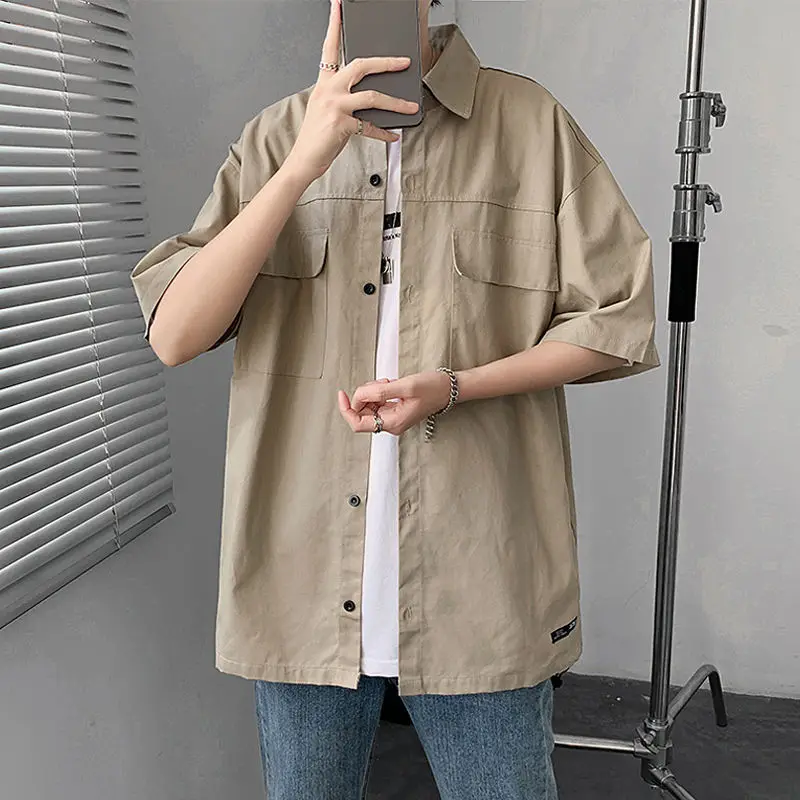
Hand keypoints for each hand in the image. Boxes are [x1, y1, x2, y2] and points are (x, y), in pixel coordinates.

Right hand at [283, 0, 419, 184]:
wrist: (304, 160)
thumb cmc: (316, 137)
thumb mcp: (326, 109)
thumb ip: (344, 98)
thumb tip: (372, 96)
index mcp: (324, 83)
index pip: (330, 48)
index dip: (335, 25)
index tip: (338, 5)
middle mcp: (329, 90)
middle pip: (361, 65)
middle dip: (386, 62)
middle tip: (404, 62)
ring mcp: (335, 106)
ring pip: (373, 96)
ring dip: (396, 102)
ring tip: (411, 106)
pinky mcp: (342, 124)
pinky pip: (371, 126)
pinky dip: (385, 133)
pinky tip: (394, 136)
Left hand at [338, 371, 451, 435]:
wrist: (450, 388)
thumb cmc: (433, 387)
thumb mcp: (404, 386)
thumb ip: (379, 391)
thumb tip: (359, 395)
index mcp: (392, 423)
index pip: (357, 423)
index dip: (347, 408)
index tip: (343, 393)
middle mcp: (391, 424)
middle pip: (361, 413)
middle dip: (364, 395)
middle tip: (380, 382)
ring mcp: (393, 418)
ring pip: (369, 406)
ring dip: (372, 391)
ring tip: (389, 382)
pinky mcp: (395, 410)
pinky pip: (378, 402)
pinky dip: (379, 391)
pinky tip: (391, 384)